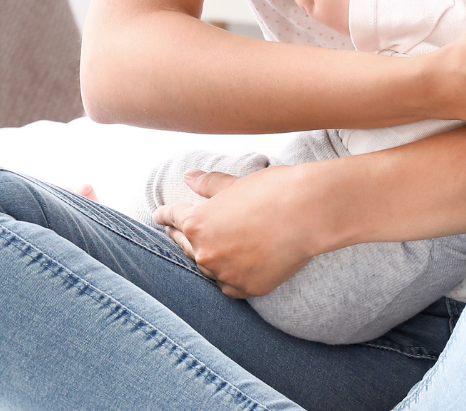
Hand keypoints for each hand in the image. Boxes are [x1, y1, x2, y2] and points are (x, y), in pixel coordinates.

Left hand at [154, 165, 323, 297]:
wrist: (308, 212)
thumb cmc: (273, 190)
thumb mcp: (236, 183)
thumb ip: (209, 184)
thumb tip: (189, 177)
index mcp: (197, 222)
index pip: (173, 218)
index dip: (164, 215)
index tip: (157, 216)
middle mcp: (205, 252)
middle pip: (186, 246)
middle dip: (180, 237)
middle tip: (174, 232)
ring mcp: (225, 273)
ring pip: (208, 269)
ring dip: (207, 259)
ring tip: (209, 251)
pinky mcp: (247, 288)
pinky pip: (230, 285)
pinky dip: (229, 277)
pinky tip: (231, 271)